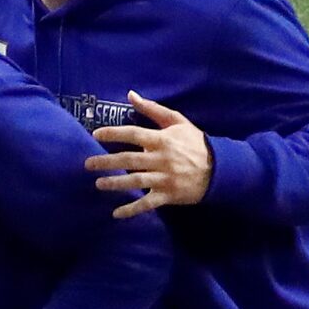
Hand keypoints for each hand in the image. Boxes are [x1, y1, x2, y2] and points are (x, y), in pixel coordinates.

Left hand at [84, 90, 213, 216]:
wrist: (220, 168)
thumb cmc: (196, 142)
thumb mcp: (177, 121)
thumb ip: (153, 109)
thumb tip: (131, 95)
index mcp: (162, 140)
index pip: (133, 135)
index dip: (113, 134)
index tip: (96, 134)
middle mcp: (161, 159)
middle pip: (128, 160)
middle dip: (106, 162)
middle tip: (88, 164)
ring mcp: (164, 179)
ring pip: (135, 182)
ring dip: (115, 184)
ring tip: (99, 184)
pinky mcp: (168, 195)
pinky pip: (147, 204)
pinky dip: (131, 210)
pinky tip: (116, 213)